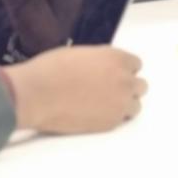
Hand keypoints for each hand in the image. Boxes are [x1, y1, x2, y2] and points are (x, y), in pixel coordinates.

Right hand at [3, 46, 146, 132]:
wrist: (37, 94)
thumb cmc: (51, 70)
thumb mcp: (80, 54)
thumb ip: (100, 60)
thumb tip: (104, 68)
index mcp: (116, 58)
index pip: (136, 64)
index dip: (123, 69)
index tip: (115, 74)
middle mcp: (123, 81)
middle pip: (140, 86)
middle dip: (127, 87)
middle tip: (110, 90)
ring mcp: (119, 104)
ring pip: (135, 105)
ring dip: (124, 104)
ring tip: (105, 104)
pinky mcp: (110, 123)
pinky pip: (121, 120)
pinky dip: (112, 117)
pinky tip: (96, 113)